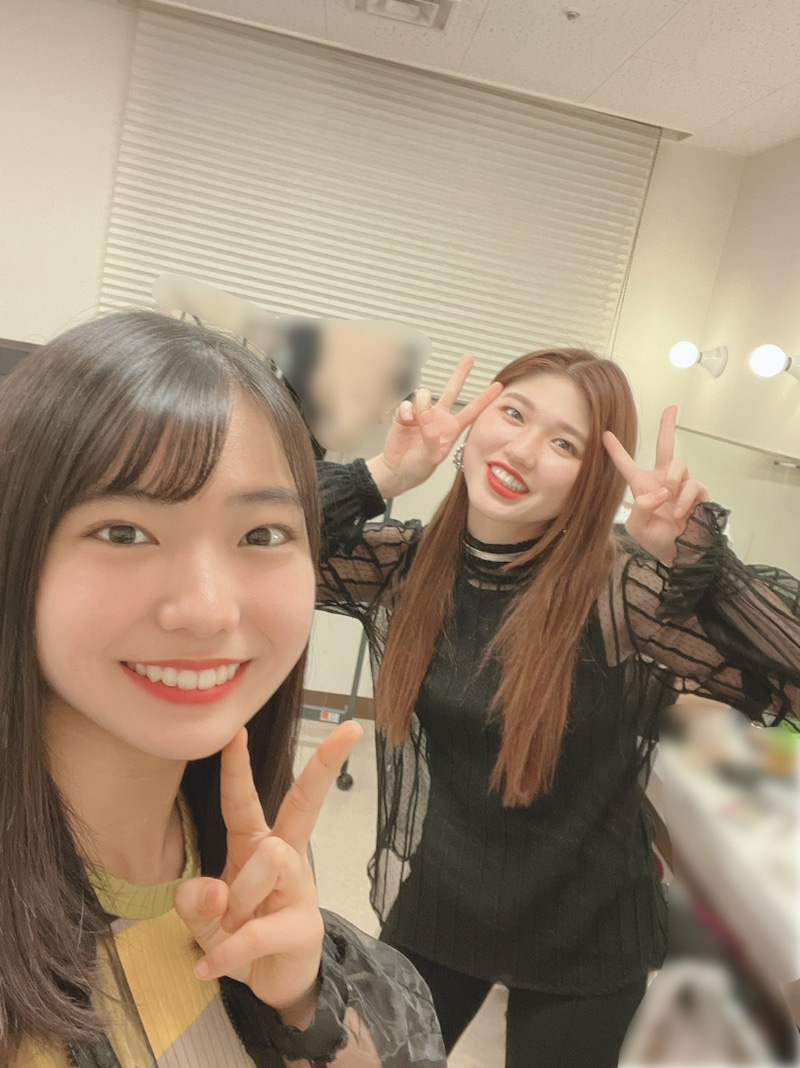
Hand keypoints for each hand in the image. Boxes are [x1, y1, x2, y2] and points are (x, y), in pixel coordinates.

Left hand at [174, 720, 362, 1023]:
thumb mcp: (202, 918)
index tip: (237, 729)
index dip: (237, 766)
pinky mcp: (304, 926)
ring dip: (235, 901)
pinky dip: (227, 952)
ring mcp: (300, 888)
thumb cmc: (238, 934)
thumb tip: (213, 892)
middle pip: (303, 803)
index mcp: (254, 844)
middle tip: (349, 731)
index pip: (243, 800)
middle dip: (324, 765)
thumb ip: (195, 900)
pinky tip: (207, 968)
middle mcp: (283, 856)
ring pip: (269, 861)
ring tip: (226, 931)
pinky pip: (257, 930)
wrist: (271, 983)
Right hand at [367, 354, 502, 497]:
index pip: (472, 411)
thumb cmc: (418, 467)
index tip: (498, 387)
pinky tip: (405, 420)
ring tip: (416, 417)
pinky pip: (406, 404)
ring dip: (421, 402)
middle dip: (460, 374)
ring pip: (424, 395)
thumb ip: (432, 435)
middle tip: (468, 358)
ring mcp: (422, 415)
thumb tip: (426, 414)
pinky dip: (405, 410)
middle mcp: (438, 418)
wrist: (397, 470)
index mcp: (451, 429)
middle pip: (452, 391)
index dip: (485, 399)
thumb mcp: (432, 457)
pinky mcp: (405, 415)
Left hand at [602, 406, 708, 564]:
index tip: (605, 433)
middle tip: (671, 408)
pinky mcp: (699, 493)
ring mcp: (681, 485)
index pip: (627, 465)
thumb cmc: (657, 541)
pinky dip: (683, 499)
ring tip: (669, 504)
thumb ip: (641, 508)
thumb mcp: (637, 527)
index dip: (616, 450)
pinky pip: (693, 485)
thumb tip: (660, 492)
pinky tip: (678, 513)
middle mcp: (662, 481)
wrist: (681, 555)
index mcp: (643, 486)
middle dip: (668, 426)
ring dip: (672, 482)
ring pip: (678, 465)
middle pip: (666, 446)